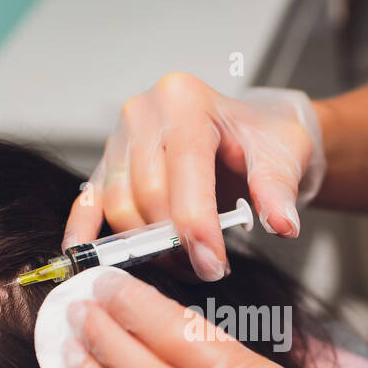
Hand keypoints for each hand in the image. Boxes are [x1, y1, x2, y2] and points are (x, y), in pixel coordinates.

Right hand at [63, 73, 325, 280]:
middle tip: (208, 269)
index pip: (185, 170)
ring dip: (149, 246)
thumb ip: (279, 189)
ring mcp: (119, 139)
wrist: (246, 132)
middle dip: (177, 241)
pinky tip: (86, 254)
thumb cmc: (260, 138)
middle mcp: (145, 113)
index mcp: (185, 99)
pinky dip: (86, 230)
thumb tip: (281, 224)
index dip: (197, 224)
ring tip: (186, 262)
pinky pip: (89, 202)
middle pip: (148, 193)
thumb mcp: (282, 155)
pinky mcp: (106, 165)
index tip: (213, 264)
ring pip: (120, 205)